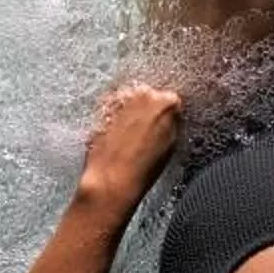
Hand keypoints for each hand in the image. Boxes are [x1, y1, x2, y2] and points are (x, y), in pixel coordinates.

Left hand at [81, 83, 180, 202]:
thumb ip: (171, 123)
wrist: (111, 179)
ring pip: (130, 99)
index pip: (171, 101)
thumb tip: (169, 117)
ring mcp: (122, 97)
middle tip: (144, 131)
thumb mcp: (171, 145)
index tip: (163, 125)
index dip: (167, 116)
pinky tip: (115, 134)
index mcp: (166, 102)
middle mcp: (144, 93)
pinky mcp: (102, 105)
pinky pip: (113, 106)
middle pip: (149, 96)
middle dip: (147, 110)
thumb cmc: (142, 169)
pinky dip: (115, 116)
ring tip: (127, 135)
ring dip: (130, 111)